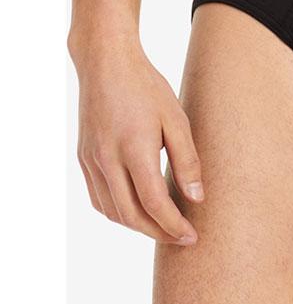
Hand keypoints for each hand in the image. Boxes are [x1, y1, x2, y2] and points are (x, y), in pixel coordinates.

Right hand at [73, 38, 203, 244]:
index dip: (174, 225)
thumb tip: (196, 198)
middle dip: (158, 233)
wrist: (106, 65)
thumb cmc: (146, 87)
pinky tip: (136, 210)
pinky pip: (99, 198)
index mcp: (134, 148)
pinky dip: (118, 212)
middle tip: (181, 238)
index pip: (154, 203)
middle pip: (131, 215)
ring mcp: (91, 161)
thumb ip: (187, 160)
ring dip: (137, 226)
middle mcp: (107, 159)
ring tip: (163, 227)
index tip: (192, 236)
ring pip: (112, 211)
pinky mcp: (84, 159)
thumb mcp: (176, 119)